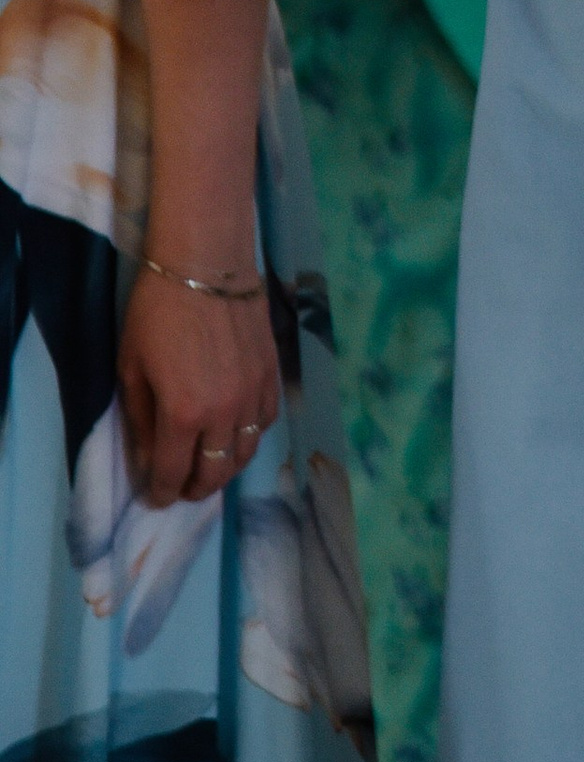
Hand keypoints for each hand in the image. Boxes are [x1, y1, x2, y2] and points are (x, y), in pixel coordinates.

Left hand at [120, 266, 280, 507]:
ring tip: (211, 470)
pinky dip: (250, 437)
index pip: (172, 472)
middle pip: (215, 472)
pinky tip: (237, 434)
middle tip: (183, 489)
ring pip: (245, 453)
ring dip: (226, 470)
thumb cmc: (157, 312)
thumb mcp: (132, 368)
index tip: (156, 498)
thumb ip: (141, 419)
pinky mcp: (272, 375)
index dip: (161, 492)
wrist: (207, 263)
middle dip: (195, 489)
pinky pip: (266, 422)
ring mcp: (253, 395)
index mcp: (182, 414)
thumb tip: (148, 458)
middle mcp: (223, 414)